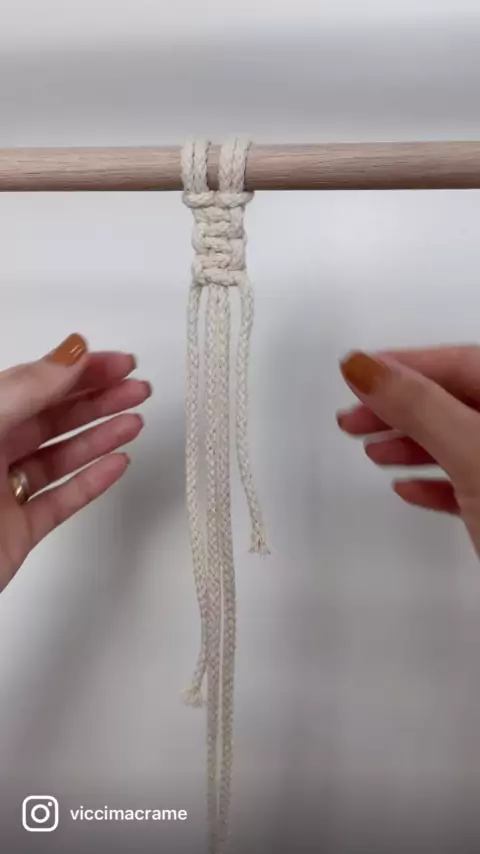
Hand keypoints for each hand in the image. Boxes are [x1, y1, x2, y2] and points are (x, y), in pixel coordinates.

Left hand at [0, 333, 150, 592]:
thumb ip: (25, 390)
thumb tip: (69, 355)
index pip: (34, 384)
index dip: (78, 370)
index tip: (117, 362)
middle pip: (52, 417)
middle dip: (99, 400)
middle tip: (136, 389)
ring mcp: (2, 494)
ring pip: (60, 457)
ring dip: (100, 437)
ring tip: (133, 421)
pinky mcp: (15, 533)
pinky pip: (61, 501)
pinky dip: (92, 483)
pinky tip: (115, 465)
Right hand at [337, 346, 479, 556]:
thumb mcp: (473, 451)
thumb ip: (419, 405)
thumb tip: (364, 366)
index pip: (461, 363)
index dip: (405, 365)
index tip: (357, 373)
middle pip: (457, 401)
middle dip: (401, 408)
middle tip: (352, 419)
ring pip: (463, 443)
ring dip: (414, 445)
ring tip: (374, 453)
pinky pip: (472, 485)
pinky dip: (438, 485)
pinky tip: (409, 490)